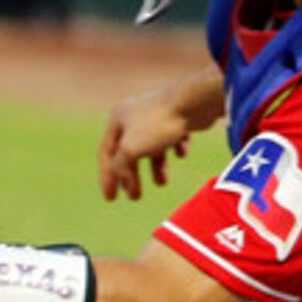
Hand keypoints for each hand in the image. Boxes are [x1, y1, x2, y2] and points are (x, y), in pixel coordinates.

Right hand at [100, 83, 198, 200]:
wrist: (194, 103)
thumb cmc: (159, 124)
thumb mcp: (130, 149)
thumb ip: (120, 166)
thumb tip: (121, 177)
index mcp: (118, 119)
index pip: (106, 153)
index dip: (107, 177)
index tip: (111, 199)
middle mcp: (135, 115)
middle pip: (129, 152)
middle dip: (132, 176)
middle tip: (136, 197)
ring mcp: (159, 115)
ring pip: (153, 148)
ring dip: (156, 168)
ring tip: (162, 183)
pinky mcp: (180, 117)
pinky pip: (174, 139)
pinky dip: (176, 150)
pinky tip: (182, 153)